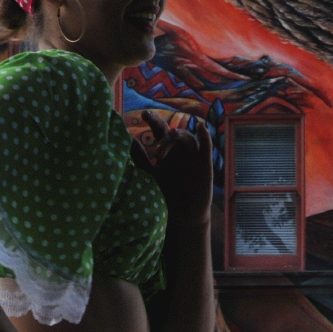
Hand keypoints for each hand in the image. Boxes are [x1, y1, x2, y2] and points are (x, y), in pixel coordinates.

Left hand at [141, 111, 212, 227]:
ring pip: (188, 139)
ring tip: (170, 135)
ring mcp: (193, 158)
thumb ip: (140, 158)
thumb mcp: (150, 175)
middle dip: (165, 127)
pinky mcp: (205, 165)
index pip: (159, 132)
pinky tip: (200, 127)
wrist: (182, 217)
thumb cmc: (165, 196)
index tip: (144, 114)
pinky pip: (206, 148)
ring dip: (180, 135)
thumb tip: (127, 139)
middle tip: (155, 126)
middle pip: (174, 133)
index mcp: (166, 153)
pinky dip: (205, 136)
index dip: (154, 121)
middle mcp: (180, 153)